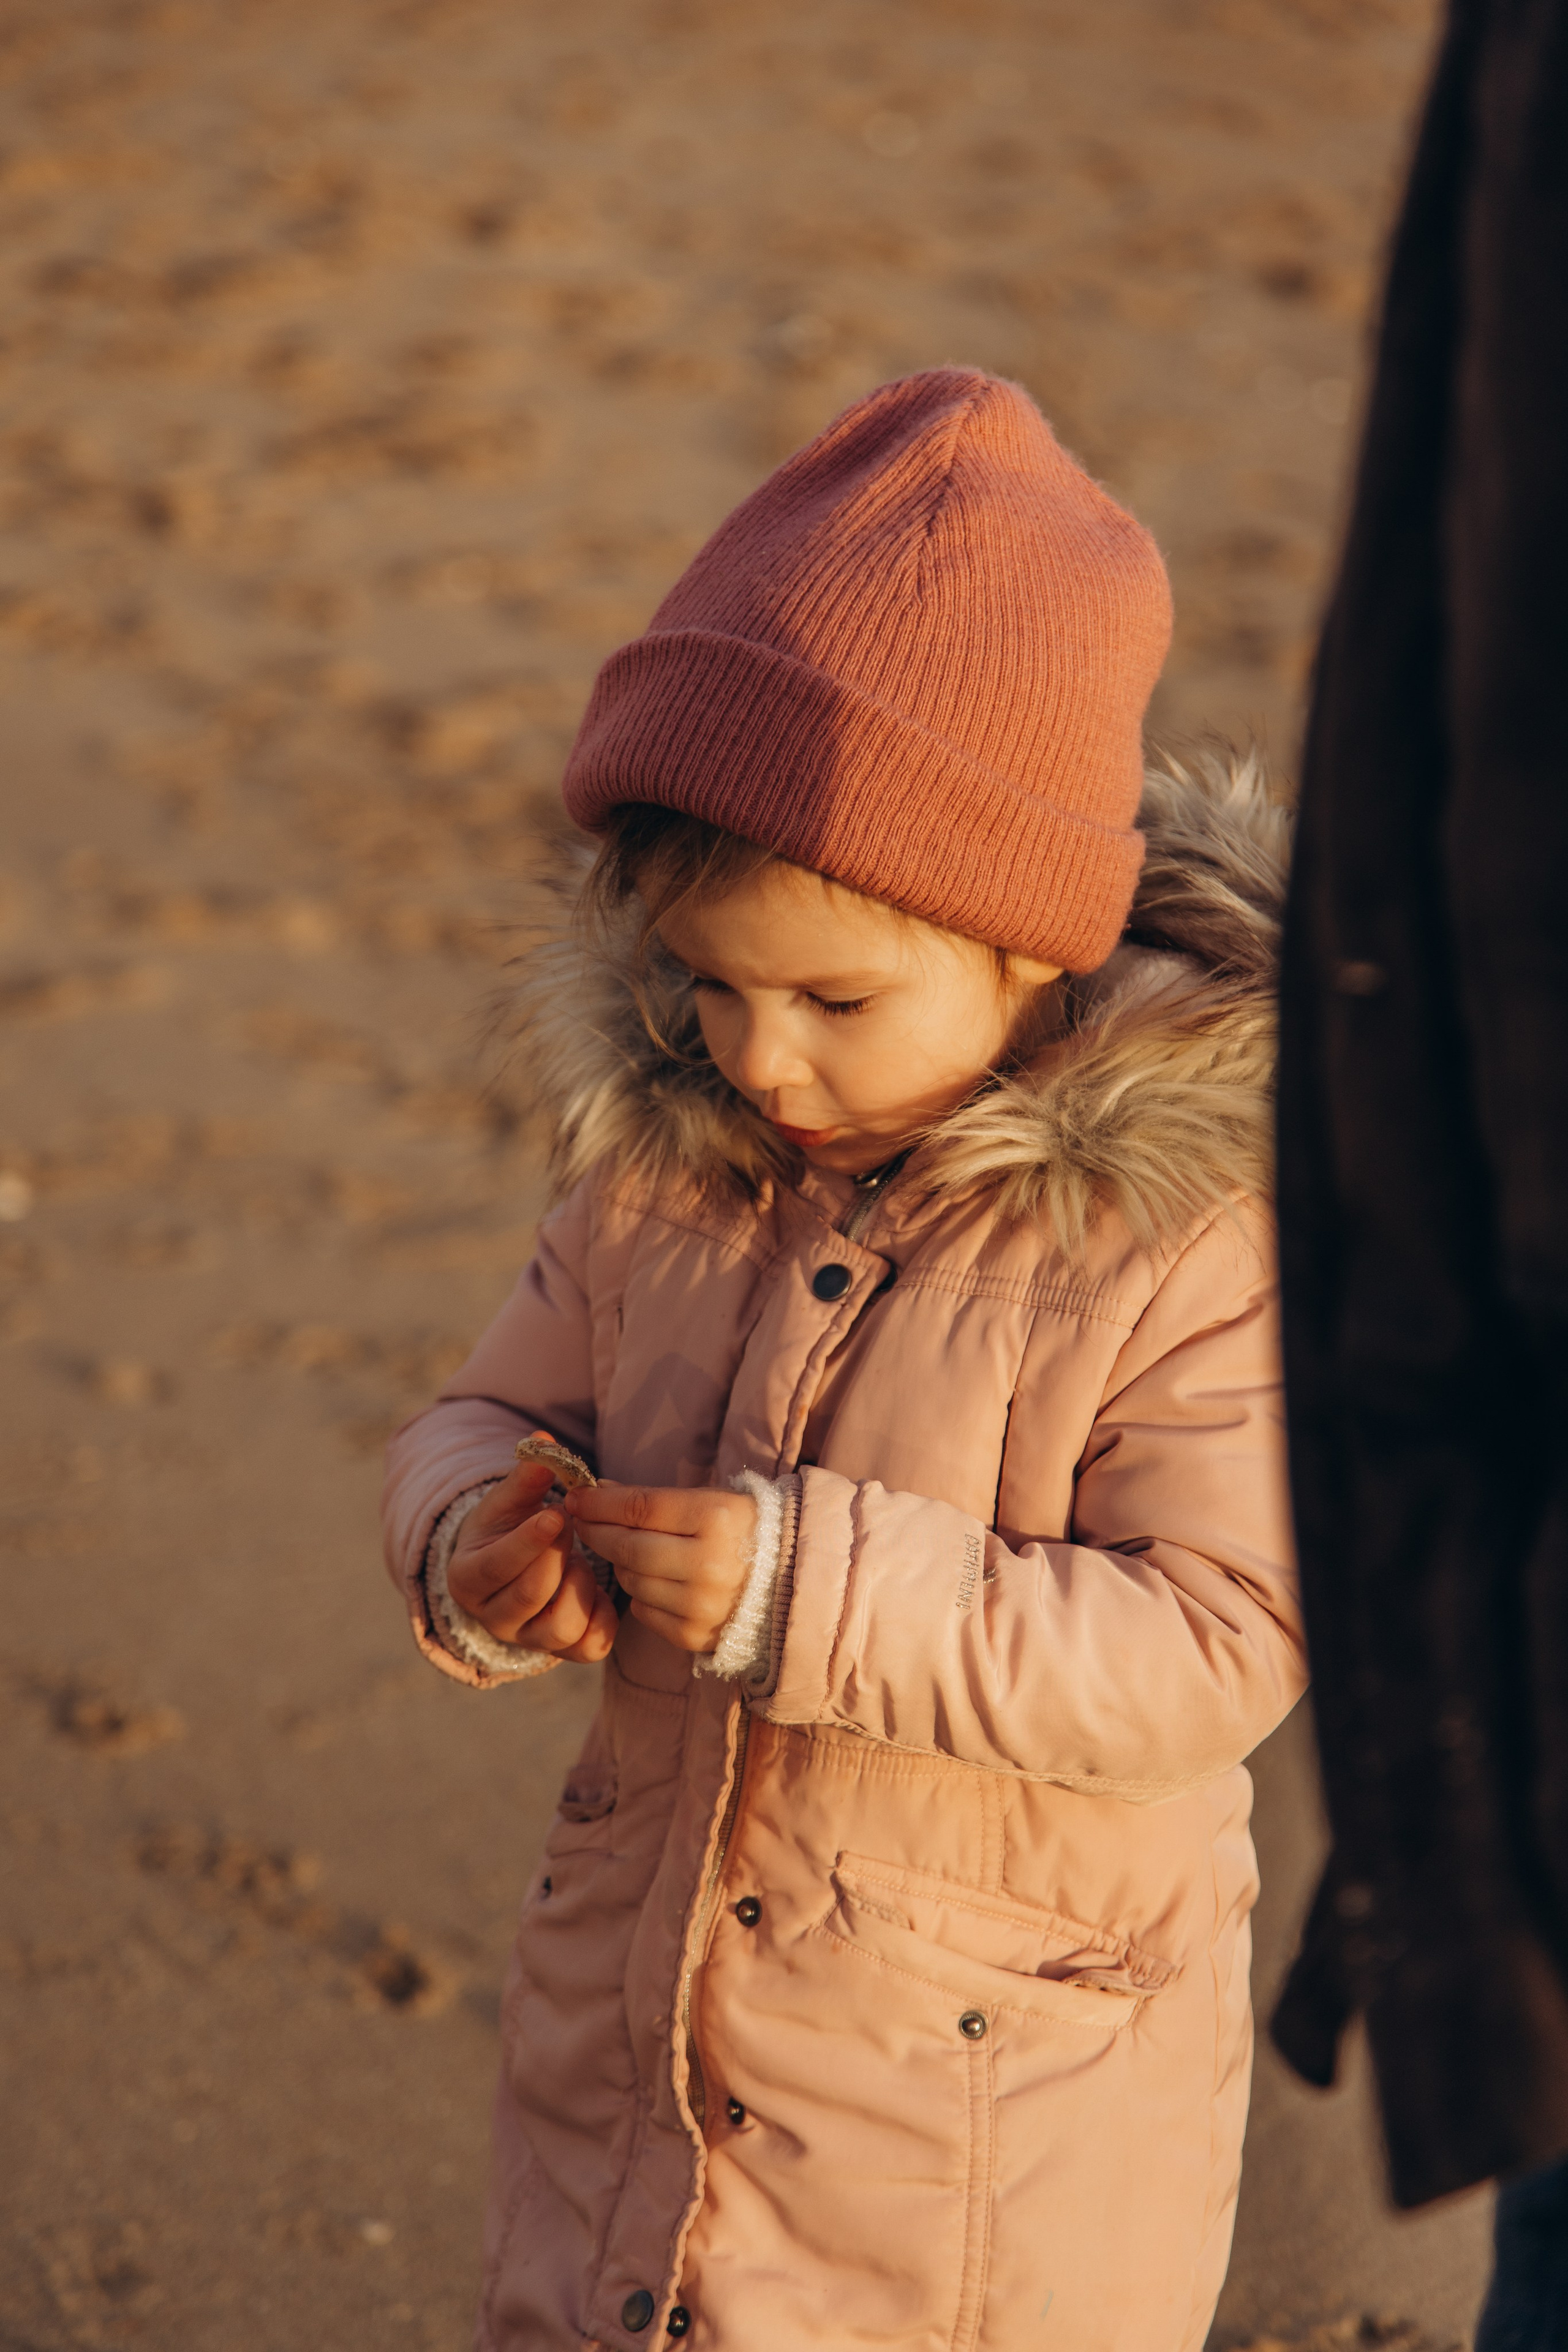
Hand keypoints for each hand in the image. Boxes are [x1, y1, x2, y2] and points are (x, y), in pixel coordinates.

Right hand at [447, 1434, 617, 1663]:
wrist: (513, 1568)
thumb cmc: (507, 1528)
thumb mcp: (509, 1500)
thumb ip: (525, 1475)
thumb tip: (543, 1441)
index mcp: (467, 1579)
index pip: (496, 1567)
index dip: (528, 1542)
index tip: (556, 1514)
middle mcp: (493, 1617)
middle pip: (531, 1595)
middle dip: (558, 1555)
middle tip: (568, 1526)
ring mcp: (529, 1639)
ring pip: (561, 1626)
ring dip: (579, 1585)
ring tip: (579, 1559)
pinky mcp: (563, 1652)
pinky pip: (591, 1646)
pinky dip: (602, 1615)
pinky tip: (597, 1588)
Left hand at [564, 1482, 755, 1653]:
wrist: (793, 1581)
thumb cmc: (744, 1532)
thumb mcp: (710, 1501)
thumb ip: (653, 1500)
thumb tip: (597, 1492)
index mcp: (716, 1519)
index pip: (639, 1507)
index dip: (600, 1502)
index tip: (578, 1496)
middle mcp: (708, 1564)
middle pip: (627, 1546)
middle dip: (597, 1531)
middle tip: (583, 1521)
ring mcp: (700, 1605)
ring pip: (631, 1579)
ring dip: (621, 1563)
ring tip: (630, 1550)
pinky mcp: (694, 1635)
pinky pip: (643, 1610)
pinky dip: (641, 1593)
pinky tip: (656, 1579)